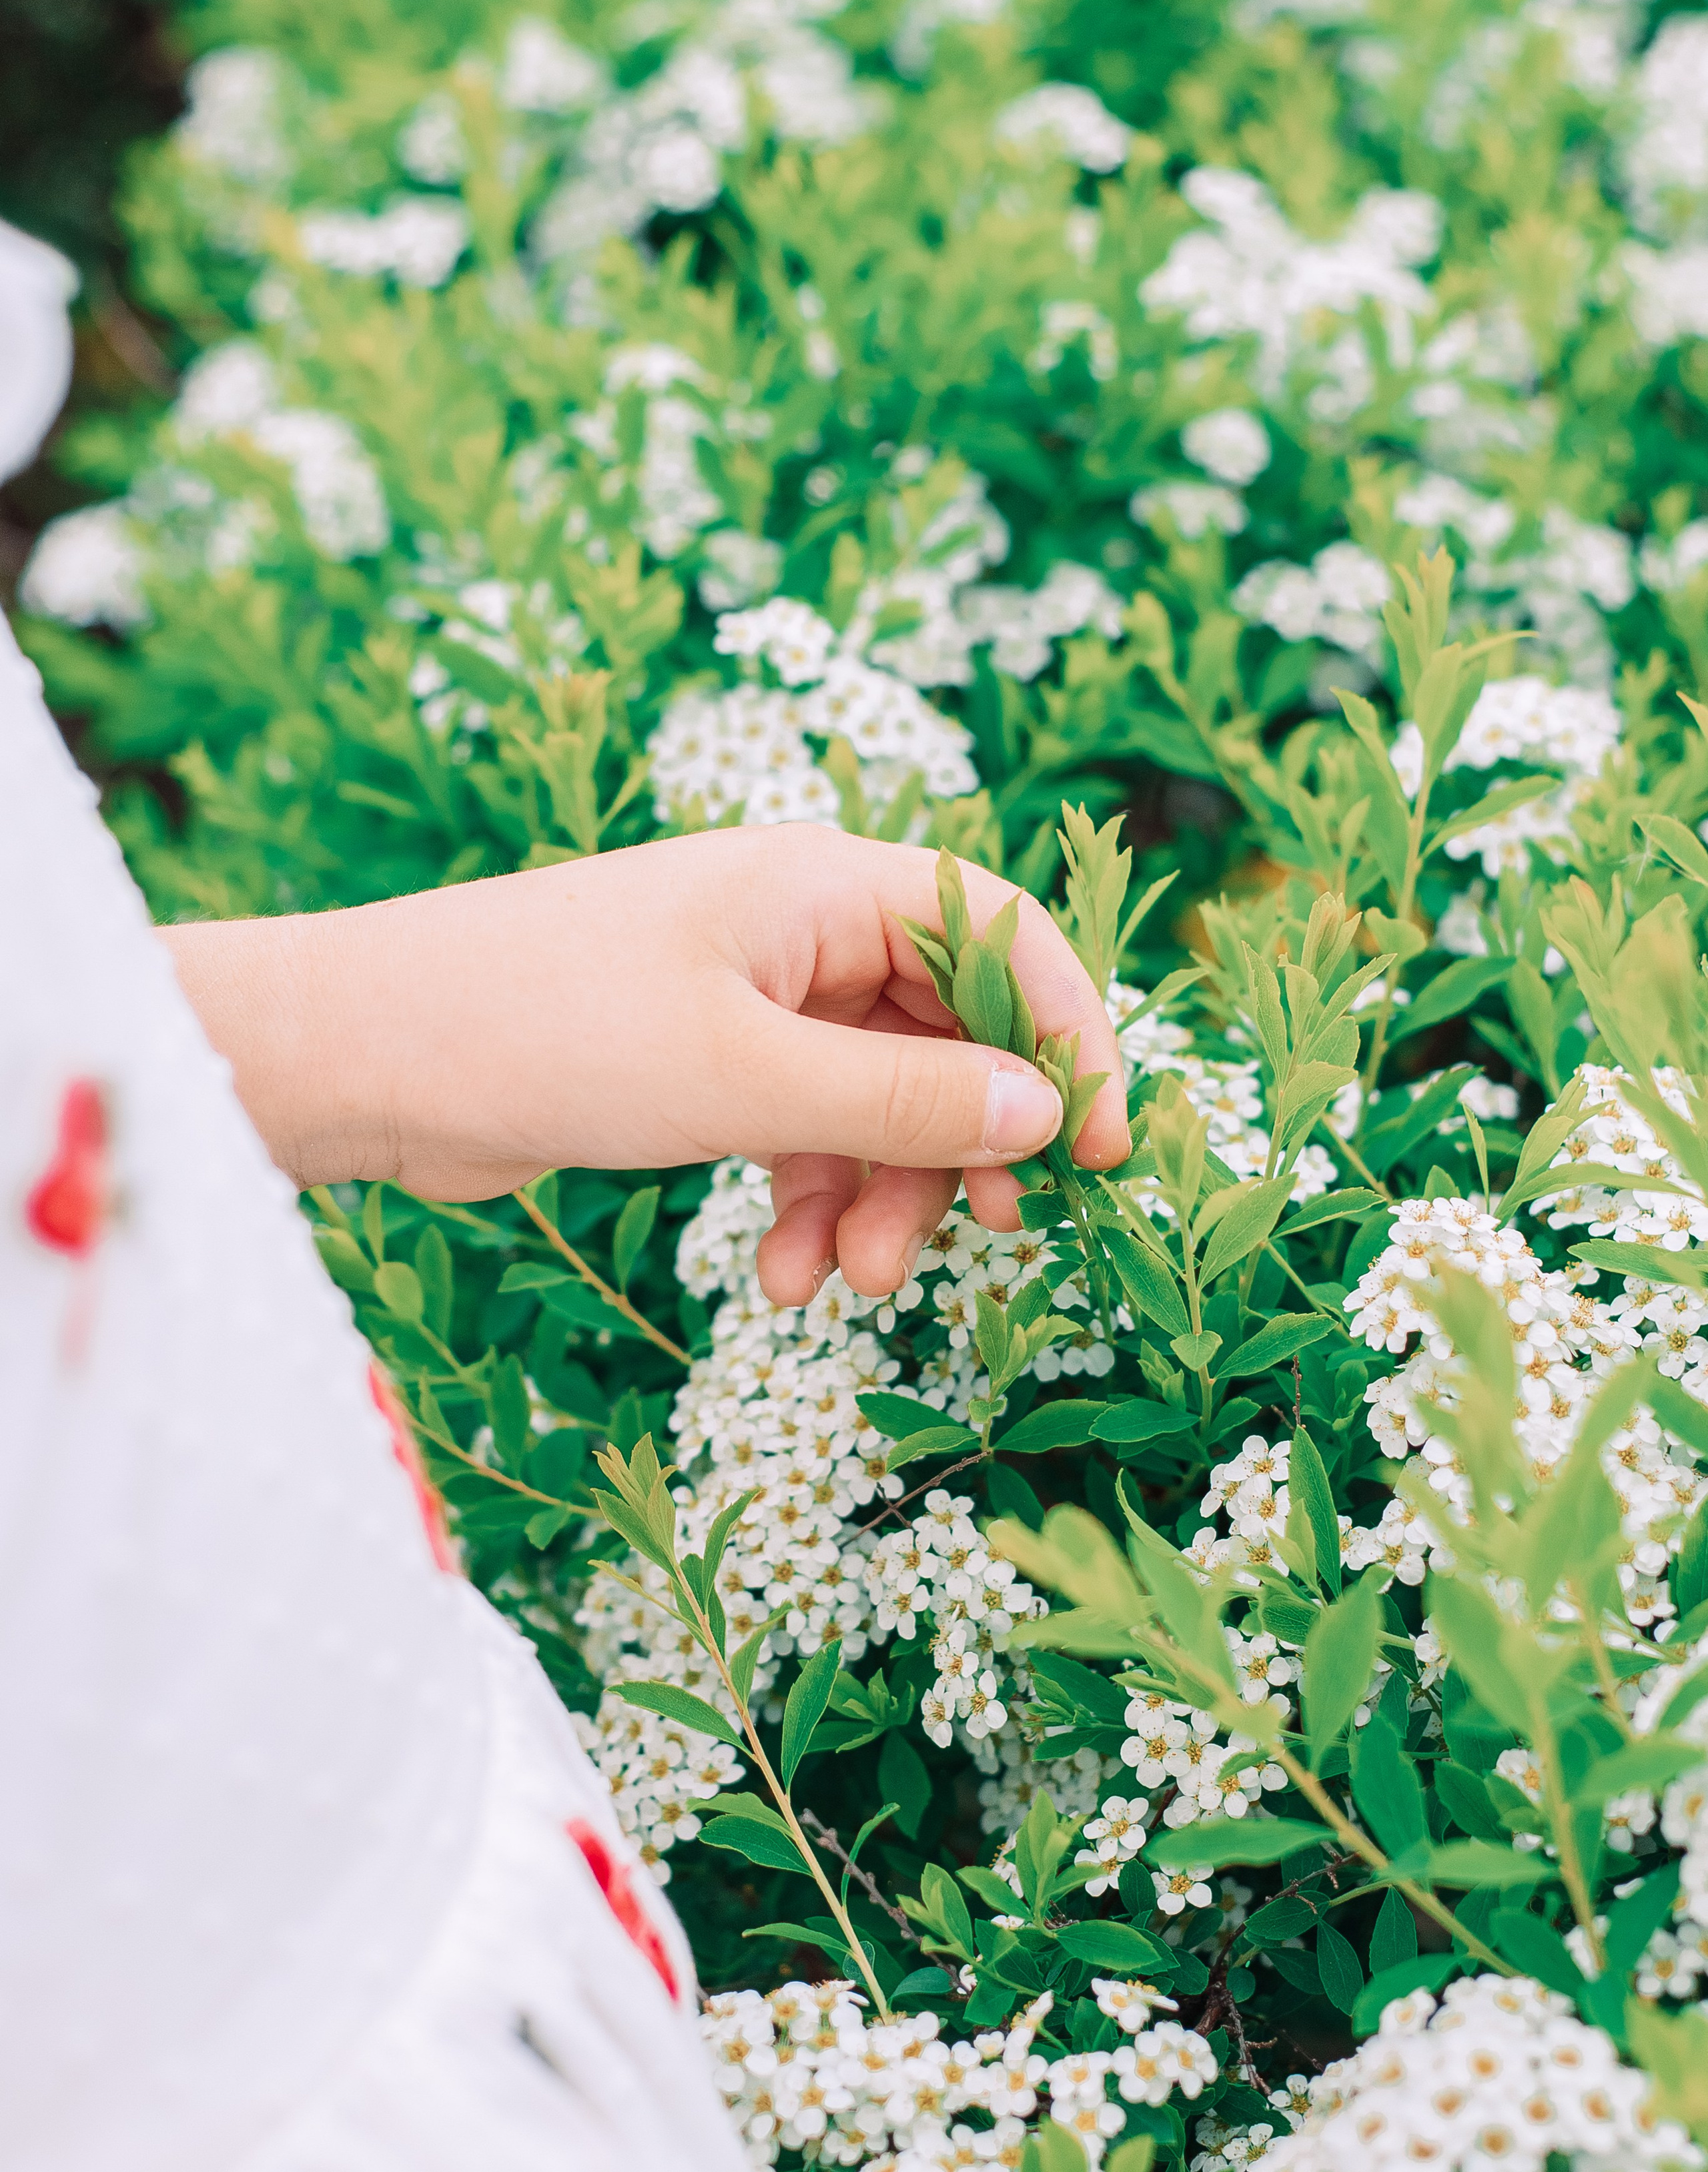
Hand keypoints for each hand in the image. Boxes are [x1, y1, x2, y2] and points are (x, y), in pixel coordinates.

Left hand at [161, 826, 1128, 1303]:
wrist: (363, 1058)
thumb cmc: (545, 1030)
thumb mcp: (745, 1078)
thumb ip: (902, 1104)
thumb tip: (1043, 1116)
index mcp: (821, 884)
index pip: (1003, 934)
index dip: (1069, 1034)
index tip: (1104, 1148)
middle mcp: (796, 928)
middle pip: (944, 1030)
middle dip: (960, 1146)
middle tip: (991, 1241)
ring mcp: (747, 996)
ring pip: (873, 1098)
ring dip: (877, 1198)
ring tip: (844, 1287)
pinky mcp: (699, 1061)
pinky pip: (800, 1130)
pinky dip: (806, 1202)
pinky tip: (780, 1279)